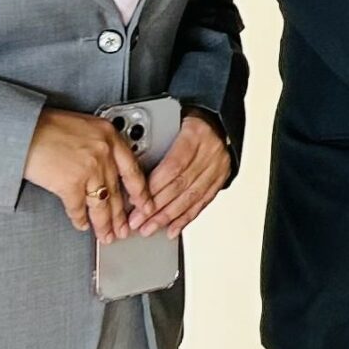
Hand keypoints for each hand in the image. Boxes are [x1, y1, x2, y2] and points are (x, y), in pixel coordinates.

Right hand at [23, 107, 151, 240]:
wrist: (23, 130)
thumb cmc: (46, 126)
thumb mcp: (83, 126)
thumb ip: (99, 144)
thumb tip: (105, 164)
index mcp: (109, 136)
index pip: (133, 169)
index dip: (141, 191)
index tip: (146, 203)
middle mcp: (104, 153)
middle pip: (118, 191)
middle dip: (121, 215)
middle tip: (125, 228)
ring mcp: (89, 170)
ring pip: (102, 204)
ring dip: (104, 224)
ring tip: (108, 235)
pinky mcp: (71, 184)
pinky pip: (78, 208)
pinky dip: (80, 219)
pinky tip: (82, 225)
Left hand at [137, 110, 230, 236]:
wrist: (218, 119)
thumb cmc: (191, 121)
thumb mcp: (172, 121)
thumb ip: (154, 141)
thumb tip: (128, 165)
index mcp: (195, 135)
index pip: (173, 166)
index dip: (154, 187)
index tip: (137, 201)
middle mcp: (209, 153)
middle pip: (180, 185)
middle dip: (156, 207)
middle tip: (138, 221)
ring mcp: (217, 167)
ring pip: (191, 197)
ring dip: (169, 216)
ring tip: (150, 228)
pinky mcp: (220, 179)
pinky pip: (203, 202)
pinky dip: (187, 218)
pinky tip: (173, 229)